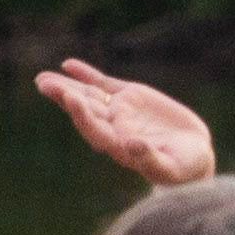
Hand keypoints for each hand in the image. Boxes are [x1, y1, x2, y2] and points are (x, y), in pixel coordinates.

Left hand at [34, 59, 214, 188]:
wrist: (192, 156)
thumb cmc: (183, 169)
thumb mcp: (170, 168)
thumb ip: (150, 159)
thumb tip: (131, 145)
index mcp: (119, 147)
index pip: (94, 129)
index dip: (82, 114)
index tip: (69, 98)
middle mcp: (113, 128)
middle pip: (83, 110)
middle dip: (64, 96)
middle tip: (43, 83)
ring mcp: (119, 111)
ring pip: (88, 95)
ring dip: (67, 85)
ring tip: (42, 78)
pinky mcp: (129, 97)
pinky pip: (103, 83)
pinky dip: (86, 74)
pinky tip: (68, 65)